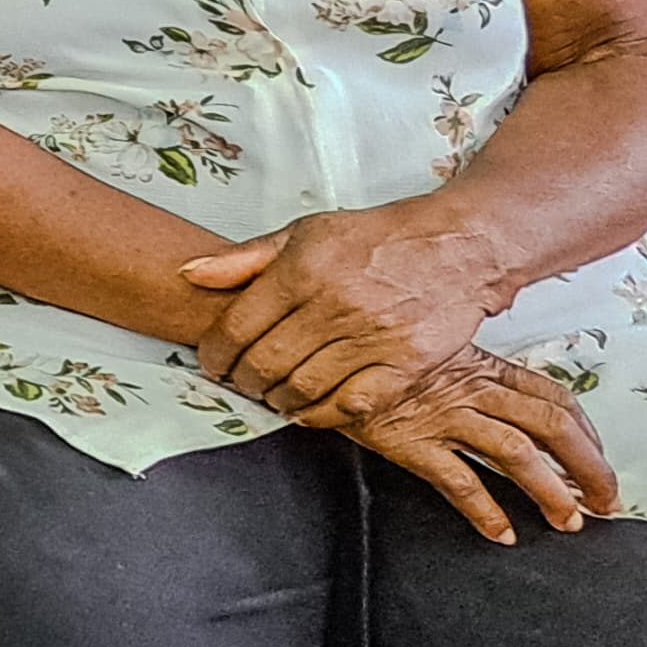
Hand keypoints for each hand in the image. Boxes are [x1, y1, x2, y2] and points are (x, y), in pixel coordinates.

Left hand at [181, 205, 507, 421]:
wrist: (456, 247)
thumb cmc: (376, 239)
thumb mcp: (304, 233)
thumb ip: (245, 259)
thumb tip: (190, 273)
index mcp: (303, 270)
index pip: (238, 327)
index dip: (215, 353)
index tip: (212, 362)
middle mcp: (336, 305)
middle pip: (267, 363)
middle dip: (242, 380)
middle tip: (239, 382)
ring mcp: (373, 338)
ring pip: (304, 387)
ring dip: (277, 400)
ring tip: (270, 395)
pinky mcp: (406, 364)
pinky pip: (352, 404)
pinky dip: (322, 414)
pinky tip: (308, 409)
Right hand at [333, 350, 618, 541]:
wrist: (310, 345)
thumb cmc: (363, 345)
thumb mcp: (419, 342)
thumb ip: (456, 361)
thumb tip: (487, 383)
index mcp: (476, 364)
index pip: (550, 394)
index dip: (585, 428)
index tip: (596, 452)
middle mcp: (468, 389)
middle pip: (551, 426)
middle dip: (589, 466)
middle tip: (605, 499)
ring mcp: (441, 416)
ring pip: (517, 455)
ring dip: (552, 493)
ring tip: (568, 521)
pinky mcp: (409, 441)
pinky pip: (460, 481)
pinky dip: (486, 511)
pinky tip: (500, 532)